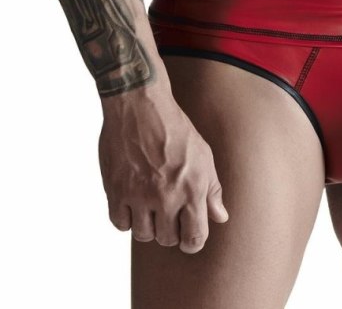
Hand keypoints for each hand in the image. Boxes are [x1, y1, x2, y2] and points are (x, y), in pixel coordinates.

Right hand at [98, 86, 228, 253]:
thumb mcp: (203, 155)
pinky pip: (120, 223)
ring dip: (147, 223)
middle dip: (169, 229)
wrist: (140, 105)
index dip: (192, 242)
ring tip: (149, 203)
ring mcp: (139, 195)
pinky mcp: (115, 190)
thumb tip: (221, 217)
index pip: (194, 238)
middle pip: (167, 239)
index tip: (188, 237)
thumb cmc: (174, 128)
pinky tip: (132, 199)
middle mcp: (166, 196)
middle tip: (168, 210)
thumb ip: (212, 190)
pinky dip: (126, 216)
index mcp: (192, 188)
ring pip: (143, 234)